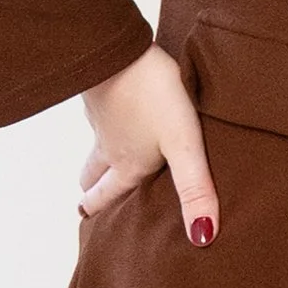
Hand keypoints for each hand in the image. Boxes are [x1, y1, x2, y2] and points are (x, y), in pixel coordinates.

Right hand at [79, 43, 221, 242]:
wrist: (118, 50)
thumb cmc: (153, 98)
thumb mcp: (183, 146)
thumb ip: (194, 189)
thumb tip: (202, 237)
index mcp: (127, 165)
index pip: (106, 195)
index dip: (97, 209)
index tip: (85, 219)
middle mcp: (109, 146)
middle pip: (92, 174)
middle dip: (91, 188)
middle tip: (87, 200)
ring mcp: (102, 117)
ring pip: (94, 145)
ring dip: (95, 158)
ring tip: (99, 165)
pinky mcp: (102, 90)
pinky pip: (100, 114)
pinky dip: (104, 123)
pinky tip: (115, 113)